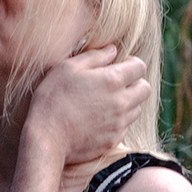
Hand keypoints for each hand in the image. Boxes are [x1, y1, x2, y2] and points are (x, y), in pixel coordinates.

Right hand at [24, 47, 149, 164]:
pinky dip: (117, 121)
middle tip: (116, 84)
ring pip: (136, 109)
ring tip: (105, 102)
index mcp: (112, 80)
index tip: (117, 66)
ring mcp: (119, 123)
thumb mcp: (67, 68)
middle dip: (135, 83)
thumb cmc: (53, 98)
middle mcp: (122, 102)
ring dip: (127, 103)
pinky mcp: (113, 140)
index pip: (139, 66)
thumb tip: (112, 51)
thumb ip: (94, 56)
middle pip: (145, 89)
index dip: (130, 63)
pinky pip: (124, 127)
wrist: (46, 137)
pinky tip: (98, 119)